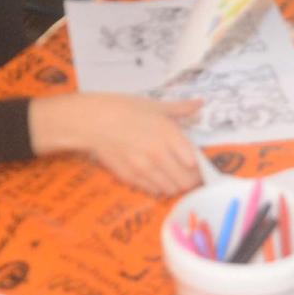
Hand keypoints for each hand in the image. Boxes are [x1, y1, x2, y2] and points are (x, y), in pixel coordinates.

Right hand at [30, 93, 204, 195]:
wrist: (92, 121)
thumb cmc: (124, 108)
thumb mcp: (155, 105)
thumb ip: (180, 108)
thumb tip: (200, 103)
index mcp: (169, 133)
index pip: (196, 163)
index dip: (201, 167)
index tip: (200, 165)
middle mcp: (160, 154)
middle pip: (186, 180)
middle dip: (192, 180)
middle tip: (190, 174)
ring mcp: (145, 168)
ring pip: (172, 189)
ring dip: (176, 185)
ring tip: (174, 176)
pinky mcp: (131, 177)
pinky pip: (154, 190)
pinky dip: (159, 187)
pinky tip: (157, 177)